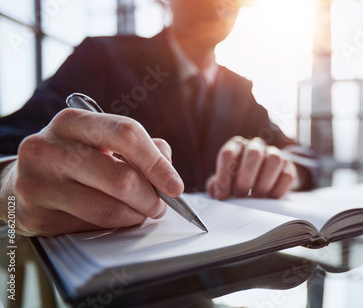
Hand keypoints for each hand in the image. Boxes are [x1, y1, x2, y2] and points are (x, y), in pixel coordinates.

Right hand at [0, 108, 182, 236]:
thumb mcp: (101, 141)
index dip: (157, 163)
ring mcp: (37, 183)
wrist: (19, 182)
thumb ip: (140, 148)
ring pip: (109, 209)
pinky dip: (113, 226)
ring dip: (135, 215)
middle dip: (151, 198)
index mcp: (71, 122)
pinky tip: (113, 218)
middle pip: (122, 178)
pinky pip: (91, 228)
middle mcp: (48, 148)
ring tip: (140, 212)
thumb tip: (168, 170)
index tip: (175, 186)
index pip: (126, 134)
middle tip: (159, 205)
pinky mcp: (35, 216)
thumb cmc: (72, 159)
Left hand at [205, 136, 297, 199]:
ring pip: (274, 160)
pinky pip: (287, 175)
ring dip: (263, 182)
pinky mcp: (289, 166)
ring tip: (254, 196)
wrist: (263, 182)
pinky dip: (277, 190)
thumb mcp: (225, 182)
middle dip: (245, 178)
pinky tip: (268, 197)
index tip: (222, 194)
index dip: (224, 175)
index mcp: (237, 145)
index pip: (228, 153)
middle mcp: (256, 145)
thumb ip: (216, 186)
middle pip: (254, 153)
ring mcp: (274, 153)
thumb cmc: (238, 181)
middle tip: (240, 195)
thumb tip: (216, 191)